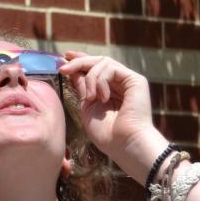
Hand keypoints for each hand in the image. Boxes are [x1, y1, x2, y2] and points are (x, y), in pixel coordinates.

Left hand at [59, 52, 166, 180]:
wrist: (124, 143)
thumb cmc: (106, 133)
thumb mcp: (87, 106)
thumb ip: (82, 88)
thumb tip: (72, 70)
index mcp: (109, 90)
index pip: (95, 68)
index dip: (80, 60)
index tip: (65, 56)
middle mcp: (119, 83)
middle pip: (98, 61)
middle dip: (79, 62)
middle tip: (63, 68)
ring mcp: (128, 80)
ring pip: (103, 62)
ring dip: (90, 78)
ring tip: (90, 97)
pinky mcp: (136, 80)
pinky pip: (111, 68)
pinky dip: (101, 80)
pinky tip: (101, 97)